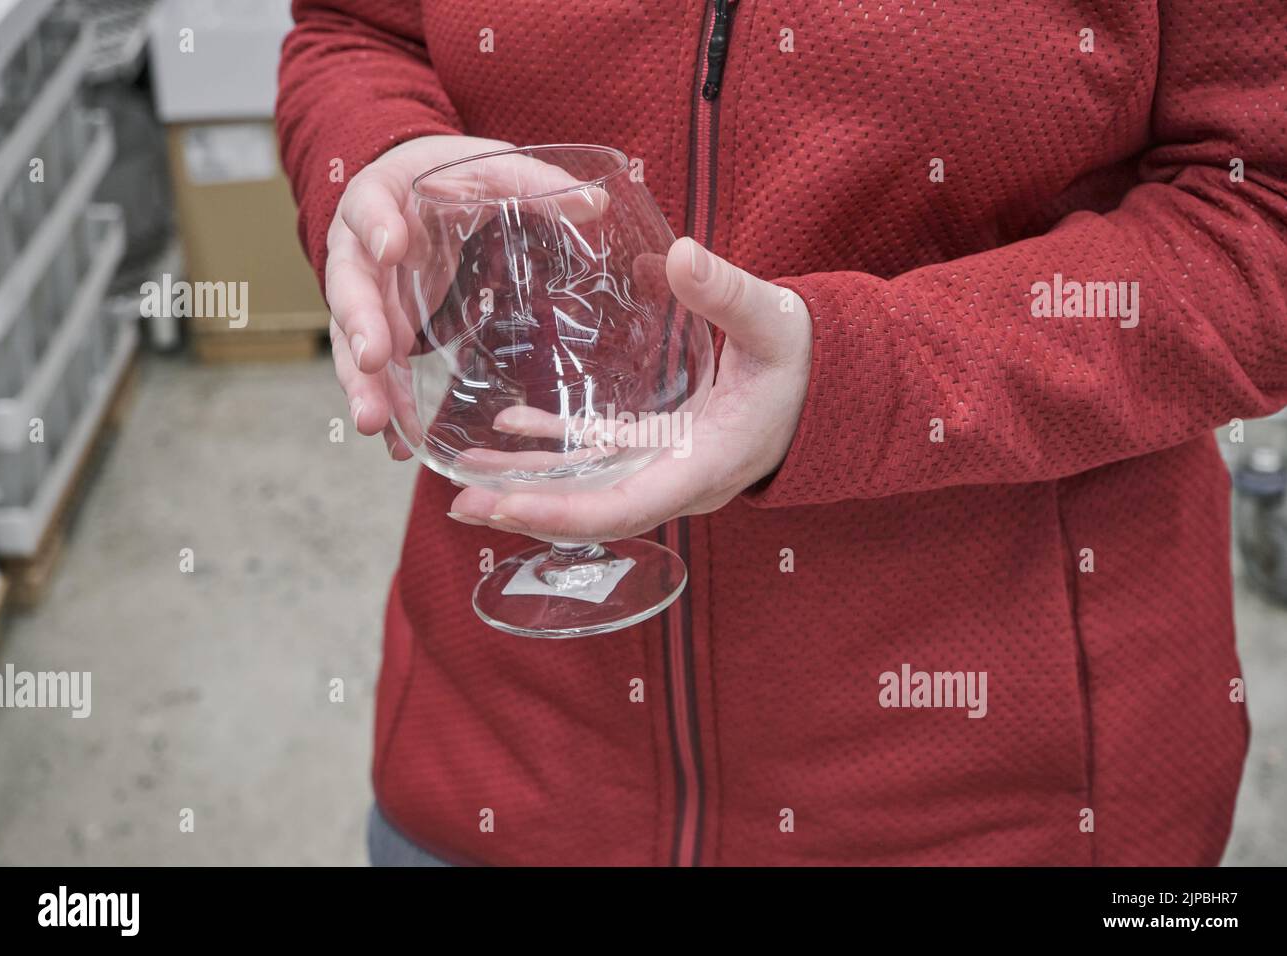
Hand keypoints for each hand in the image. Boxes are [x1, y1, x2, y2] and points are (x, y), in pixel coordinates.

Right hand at [327, 135, 595, 456]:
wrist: (414, 191)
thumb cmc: (451, 177)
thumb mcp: (490, 169)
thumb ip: (534, 185)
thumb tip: (598, 202)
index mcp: (382, 197)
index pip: (370, 206)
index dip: (377, 225)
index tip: (393, 246)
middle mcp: (360, 250)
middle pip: (350, 287)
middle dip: (358, 325)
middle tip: (373, 358)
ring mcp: (367, 296)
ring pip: (352, 341)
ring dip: (363, 382)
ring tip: (373, 422)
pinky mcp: (380, 331)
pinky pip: (376, 373)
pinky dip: (385, 406)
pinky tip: (394, 446)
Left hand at [448, 238, 812, 541]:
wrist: (825, 385)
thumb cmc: (805, 360)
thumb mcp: (773, 322)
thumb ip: (726, 293)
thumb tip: (678, 254)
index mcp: (703, 464)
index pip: (623, 506)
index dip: (562, 512)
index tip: (505, 507)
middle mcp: (677, 481)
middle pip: (594, 511)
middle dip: (528, 510)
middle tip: (461, 502)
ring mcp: (664, 468)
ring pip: (588, 489)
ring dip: (529, 486)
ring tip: (464, 479)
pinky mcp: (656, 448)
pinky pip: (597, 459)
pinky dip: (552, 450)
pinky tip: (509, 428)